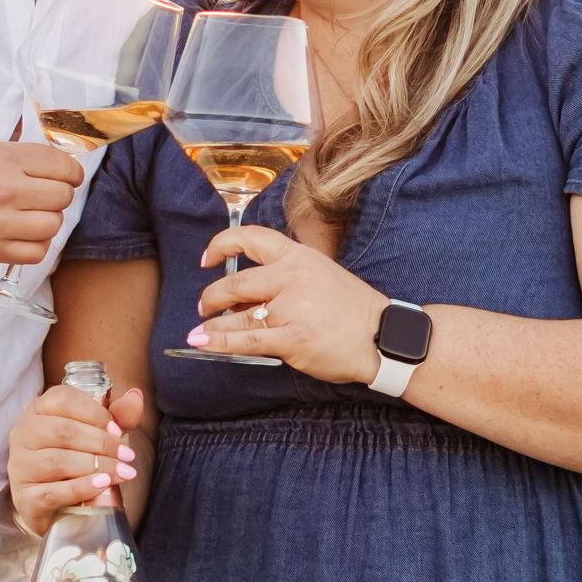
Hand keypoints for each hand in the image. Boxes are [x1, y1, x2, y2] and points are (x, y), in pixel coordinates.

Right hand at [0, 141, 83, 262]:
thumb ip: (13, 155)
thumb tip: (46, 160)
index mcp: (4, 160)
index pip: (62, 166)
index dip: (70, 172)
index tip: (66, 176)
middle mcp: (7, 190)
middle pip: (62, 197)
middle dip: (59, 196)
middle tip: (44, 196)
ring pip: (53, 225)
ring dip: (48, 221)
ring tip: (32, 217)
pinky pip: (35, 253)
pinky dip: (36, 246)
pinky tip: (24, 236)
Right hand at [8, 383, 147, 534]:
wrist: (50, 502)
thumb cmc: (74, 458)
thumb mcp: (97, 433)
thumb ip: (117, 416)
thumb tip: (136, 396)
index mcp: (38, 409)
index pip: (63, 399)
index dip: (95, 413)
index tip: (118, 430)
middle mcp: (23, 433)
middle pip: (63, 431)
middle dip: (102, 443)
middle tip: (127, 456)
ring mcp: (20, 465)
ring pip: (58, 461)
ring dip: (96, 466)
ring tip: (122, 472)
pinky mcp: (24, 496)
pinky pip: (53, 492)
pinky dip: (82, 488)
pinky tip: (102, 485)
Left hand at [186, 226, 388, 383]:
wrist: (382, 335)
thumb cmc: (350, 308)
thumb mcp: (319, 274)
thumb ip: (284, 277)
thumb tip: (243, 294)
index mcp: (298, 256)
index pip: (251, 238)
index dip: (221, 245)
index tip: (206, 259)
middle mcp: (292, 277)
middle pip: (236, 283)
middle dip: (212, 297)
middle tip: (205, 307)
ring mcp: (292, 308)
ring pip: (238, 315)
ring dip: (213, 325)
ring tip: (199, 333)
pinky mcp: (293, 339)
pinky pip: (248, 340)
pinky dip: (221, 342)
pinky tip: (203, 343)